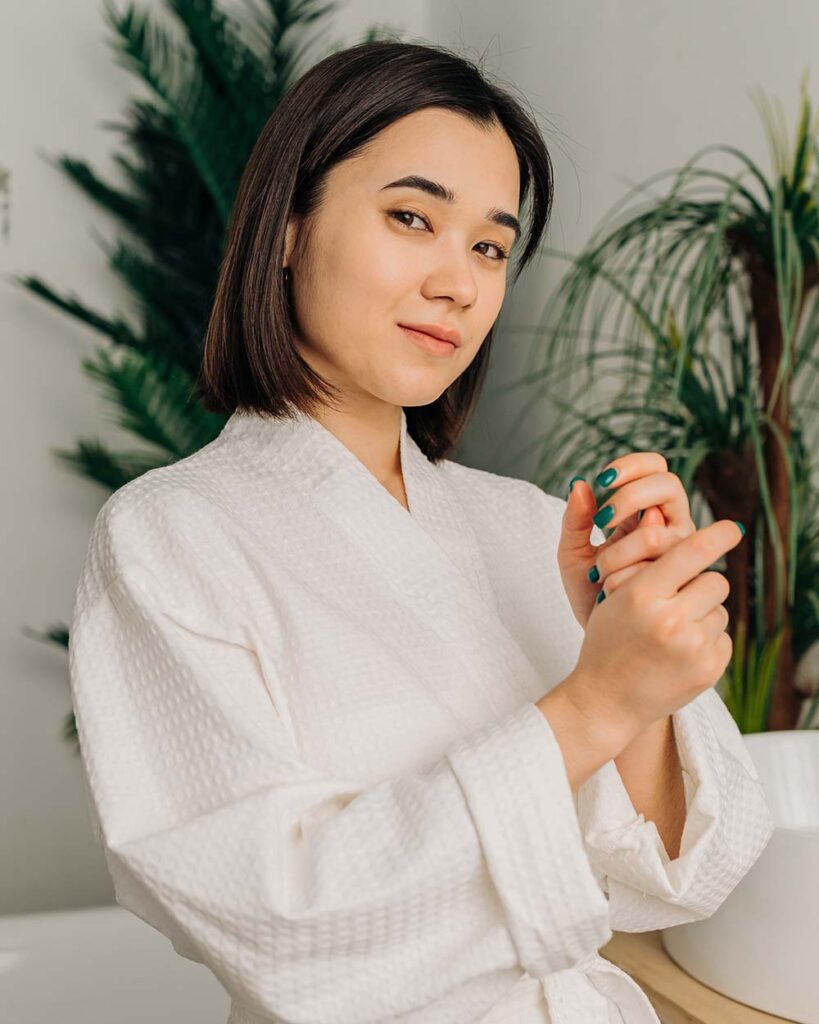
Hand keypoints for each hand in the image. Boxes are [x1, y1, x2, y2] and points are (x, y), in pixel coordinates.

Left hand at [558, 453, 695, 629]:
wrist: (603, 640)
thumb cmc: (589, 595)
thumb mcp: (573, 557)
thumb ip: (574, 522)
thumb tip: (579, 484)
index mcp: (644, 512)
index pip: (654, 467)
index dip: (633, 465)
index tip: (603, 480)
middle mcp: (669, 526)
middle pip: (668, 486)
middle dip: (630, 497)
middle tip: (602, 519)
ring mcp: (681, 554)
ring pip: (661, 532)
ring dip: (623, 549)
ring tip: (599, 574)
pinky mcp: (686, 582)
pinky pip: (666, 569)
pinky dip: (630, 576)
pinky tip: (610, 590)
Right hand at [561, 518, 743, 747]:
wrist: (606, 699)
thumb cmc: (607, 640)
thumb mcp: (614, 597)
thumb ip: (647, 565)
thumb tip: (685, 533)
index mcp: (640, 595)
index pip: (692, 552)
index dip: (717, 536)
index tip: (733, 528)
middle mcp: (669, 620)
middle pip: (715, 581)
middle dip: (700, 585)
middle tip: (679, 598)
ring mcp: (692, 648)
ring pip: (720, 610)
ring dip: (702, 614)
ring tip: (671, 632)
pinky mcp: (709, 670)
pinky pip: (723, 637)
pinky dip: (706, 640)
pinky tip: (679, 652)